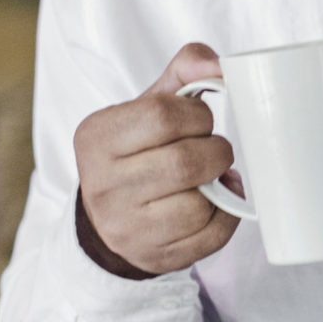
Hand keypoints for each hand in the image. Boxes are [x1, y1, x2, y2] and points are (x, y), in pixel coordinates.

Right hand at [73, 43, 237, 278]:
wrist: (111, 217)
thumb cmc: (139, 150)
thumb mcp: (148, 105)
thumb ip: (185, 71)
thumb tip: (221, 64)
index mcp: (96, 138)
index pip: (163, 115)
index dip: (198, 115)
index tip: (201, 121)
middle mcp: (102, 185)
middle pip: (186, 162)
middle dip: (215, 151)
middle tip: (213, 150)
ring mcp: (126, 227)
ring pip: (198, 205)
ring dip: (219, 186)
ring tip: (210, 177)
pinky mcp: (154, 257)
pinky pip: (211, 237)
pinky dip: (226, 216)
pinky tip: (215, 202)